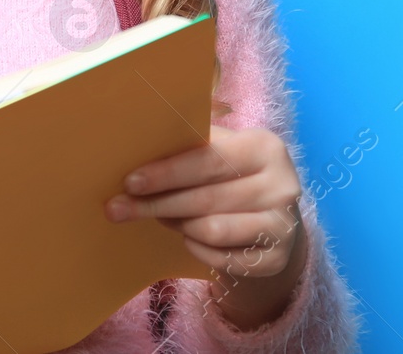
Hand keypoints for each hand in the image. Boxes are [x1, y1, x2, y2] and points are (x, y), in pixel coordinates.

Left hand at [104, 124, 306, 328]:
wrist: (273, 217)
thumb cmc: (233, 175)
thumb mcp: (221, 150)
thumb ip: (190, 145)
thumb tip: (137, 144)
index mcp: (264, 147)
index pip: (208, 160)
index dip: (166, 173)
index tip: (130, 182)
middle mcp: (282, 185)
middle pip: (205, 198)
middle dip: (157, 204)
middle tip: (119, 208)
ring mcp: (283, 224)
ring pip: (211, 230)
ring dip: (178, 224)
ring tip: (161, 216)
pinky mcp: (276, 258)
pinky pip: (221, 258)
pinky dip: (196, 247)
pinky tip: (188, 237)